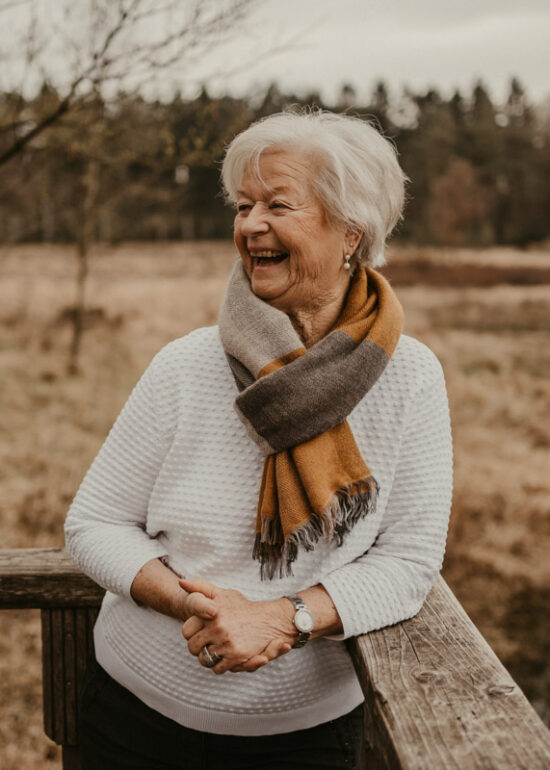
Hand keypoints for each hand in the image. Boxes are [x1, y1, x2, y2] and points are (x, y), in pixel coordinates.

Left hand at [179, 578, 294, 674]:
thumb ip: (200, 588)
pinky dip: (220, 665)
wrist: (269, 620)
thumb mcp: (222, 594)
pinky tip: (226, 655)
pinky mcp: (235, 656)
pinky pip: (217, 668)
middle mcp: (218, 626)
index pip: (186, 631)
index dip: (192, 633)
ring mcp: (226, 642)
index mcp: (211, 612)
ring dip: (208, 658)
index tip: (201, 631)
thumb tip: (181, 582)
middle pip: (192, 647)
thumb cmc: (242, 607)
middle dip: (198, 648)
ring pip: (204, 659)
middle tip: (208, 643)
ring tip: (216, 650)